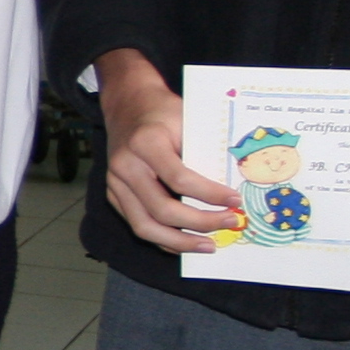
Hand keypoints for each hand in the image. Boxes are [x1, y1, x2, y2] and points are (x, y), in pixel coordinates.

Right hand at [96, 47, 241, 253]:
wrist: (128, 104)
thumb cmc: (163, 111)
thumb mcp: (186, 120)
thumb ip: (202, 151)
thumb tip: (232, 187)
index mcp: (145, 143)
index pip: (179, 179)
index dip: (210, 194)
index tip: (235, 201)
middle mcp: (125, 166)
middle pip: (161, 210)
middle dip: (200, 223)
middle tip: (229, 223)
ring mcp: (115, 183)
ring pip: (144, 226)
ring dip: (179, 242)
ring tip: (208, 245)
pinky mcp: (113, 194)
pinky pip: (138, 224)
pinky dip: (163, 238)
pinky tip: (186, 242)